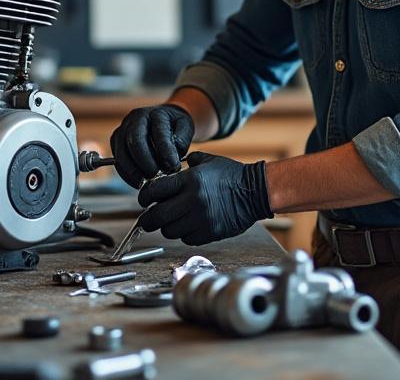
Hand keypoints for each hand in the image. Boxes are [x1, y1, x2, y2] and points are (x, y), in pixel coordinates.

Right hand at [110, 104, 194, 186]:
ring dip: (134, 172)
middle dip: (146, 163)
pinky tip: (140, 183)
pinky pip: (117, 162)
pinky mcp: (116, 143)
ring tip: (148, 182)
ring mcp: (122, 130)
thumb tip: (171, 159)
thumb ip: (181, 141)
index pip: (158, 133)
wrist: (162, 120)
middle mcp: (134, 119)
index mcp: (155, 114)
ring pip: (122, 154)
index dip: (165, 151)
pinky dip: (127, 175)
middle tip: (158, 176)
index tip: (174, 166)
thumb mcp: (185, 128)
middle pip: (134, 142)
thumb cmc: (175, 125)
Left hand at [136, 152, 272, 245]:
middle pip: (156, 216)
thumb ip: (185, 163)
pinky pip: (186, 238)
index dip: (144, 196)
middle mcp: (193, 201)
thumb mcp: (207, 161)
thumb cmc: (231, 175)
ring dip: (167, 226)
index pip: (154, 191)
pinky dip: (183, 233)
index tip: (143, 199)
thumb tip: (167, 170)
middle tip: (147, 218)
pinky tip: (188, 224)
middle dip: (148, 218)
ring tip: (171, 219)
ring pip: (169, 230)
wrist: (255, 192)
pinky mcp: (209, 233)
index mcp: (190, 180)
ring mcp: (201, 219)